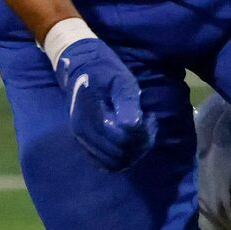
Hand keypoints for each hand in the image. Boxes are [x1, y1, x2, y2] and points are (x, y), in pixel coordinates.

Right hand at [54, 35, 153, 172]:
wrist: (81, 66)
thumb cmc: (104, 71)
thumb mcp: (121, 79)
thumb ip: (126, 102)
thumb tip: (132, 126)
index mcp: (91, 117)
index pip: (122, 140)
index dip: (142, 133)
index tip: (149, 116)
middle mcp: (83, 133)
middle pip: (120, 155)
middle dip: (141, 142)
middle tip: (149, 122)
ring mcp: (82, 140)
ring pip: (114, 163)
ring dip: (134, 151)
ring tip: (142, 131)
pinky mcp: (85, 143)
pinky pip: (105, 163)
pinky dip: (123, 157)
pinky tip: (130, 138)